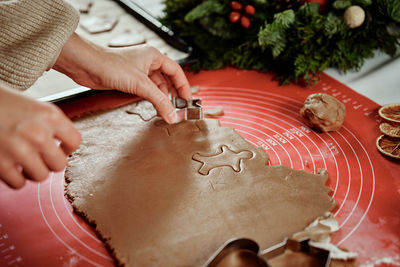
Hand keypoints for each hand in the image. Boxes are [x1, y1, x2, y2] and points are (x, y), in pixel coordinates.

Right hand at [0, 84, 80, 188]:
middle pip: (59, 164)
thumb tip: (65, 146)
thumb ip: (50, 124)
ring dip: (32, 171)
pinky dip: (14, 178)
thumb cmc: (2, 102)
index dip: (67, 147)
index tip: (59, 148)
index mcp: (50, 115)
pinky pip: (18, 184)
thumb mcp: (33, 106)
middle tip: (39, 157)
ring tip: (23, 162)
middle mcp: (38, 133)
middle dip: (50, 162)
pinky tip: (8, 166)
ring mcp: (18, 150)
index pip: (75, 141)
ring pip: (41, 176)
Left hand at [54, 33, 191, 123]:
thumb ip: (159, 101)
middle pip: (168, 80)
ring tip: (167, 111)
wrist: (86, 65)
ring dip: (162, 98)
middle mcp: (148, 62)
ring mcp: (138, 72)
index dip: (184, 86)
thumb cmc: (110, 65)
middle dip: (173, 94)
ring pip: (156, 87)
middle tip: (179, 109)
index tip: (187, 100)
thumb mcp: (140, 84)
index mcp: (154, 56)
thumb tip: (172, 115)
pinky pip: (146, 91)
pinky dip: (151, 99)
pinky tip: (154, 108)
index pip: (176, 71)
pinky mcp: (129, 80)